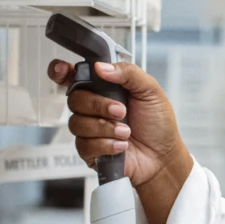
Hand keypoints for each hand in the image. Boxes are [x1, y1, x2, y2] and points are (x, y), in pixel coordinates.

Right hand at [47, 60, 192, 223]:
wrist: (163, 156)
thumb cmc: (158, 123)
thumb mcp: (150, 90)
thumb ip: (128, 73)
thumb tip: (101, 67)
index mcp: (104, 87)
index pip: (73, 76)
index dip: (61, 71)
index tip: (64, 71)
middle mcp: (93, 107)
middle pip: (74, 99)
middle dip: (97, 105)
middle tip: (120, 111)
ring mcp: (89, 129)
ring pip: (77, 123)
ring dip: (104, 127)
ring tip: (126, 132)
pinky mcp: (89, 151)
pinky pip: (84, 144)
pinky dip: (105, 144)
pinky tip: (121, 145)